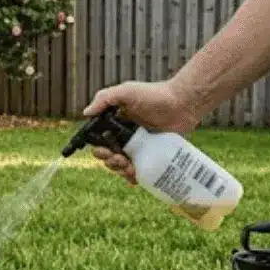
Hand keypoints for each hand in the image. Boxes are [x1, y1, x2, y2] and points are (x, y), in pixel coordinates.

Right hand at [82, 81, 206, 184]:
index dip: (97, 148)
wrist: (184, 103)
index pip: (100, 140)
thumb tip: (86, 113)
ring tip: (127, 167)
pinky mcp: (154, 154)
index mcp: (116, 123)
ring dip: (120, 170)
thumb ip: (104, 99)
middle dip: (108, 160)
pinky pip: (141, 169)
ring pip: (123, 164)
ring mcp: (140, 146)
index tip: (99, 151)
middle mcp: (126, 136)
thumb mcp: (126, 92)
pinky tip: (135, 177)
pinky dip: (135, 176)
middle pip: (109, 155)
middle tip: (115, 158)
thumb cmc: (155, 94)